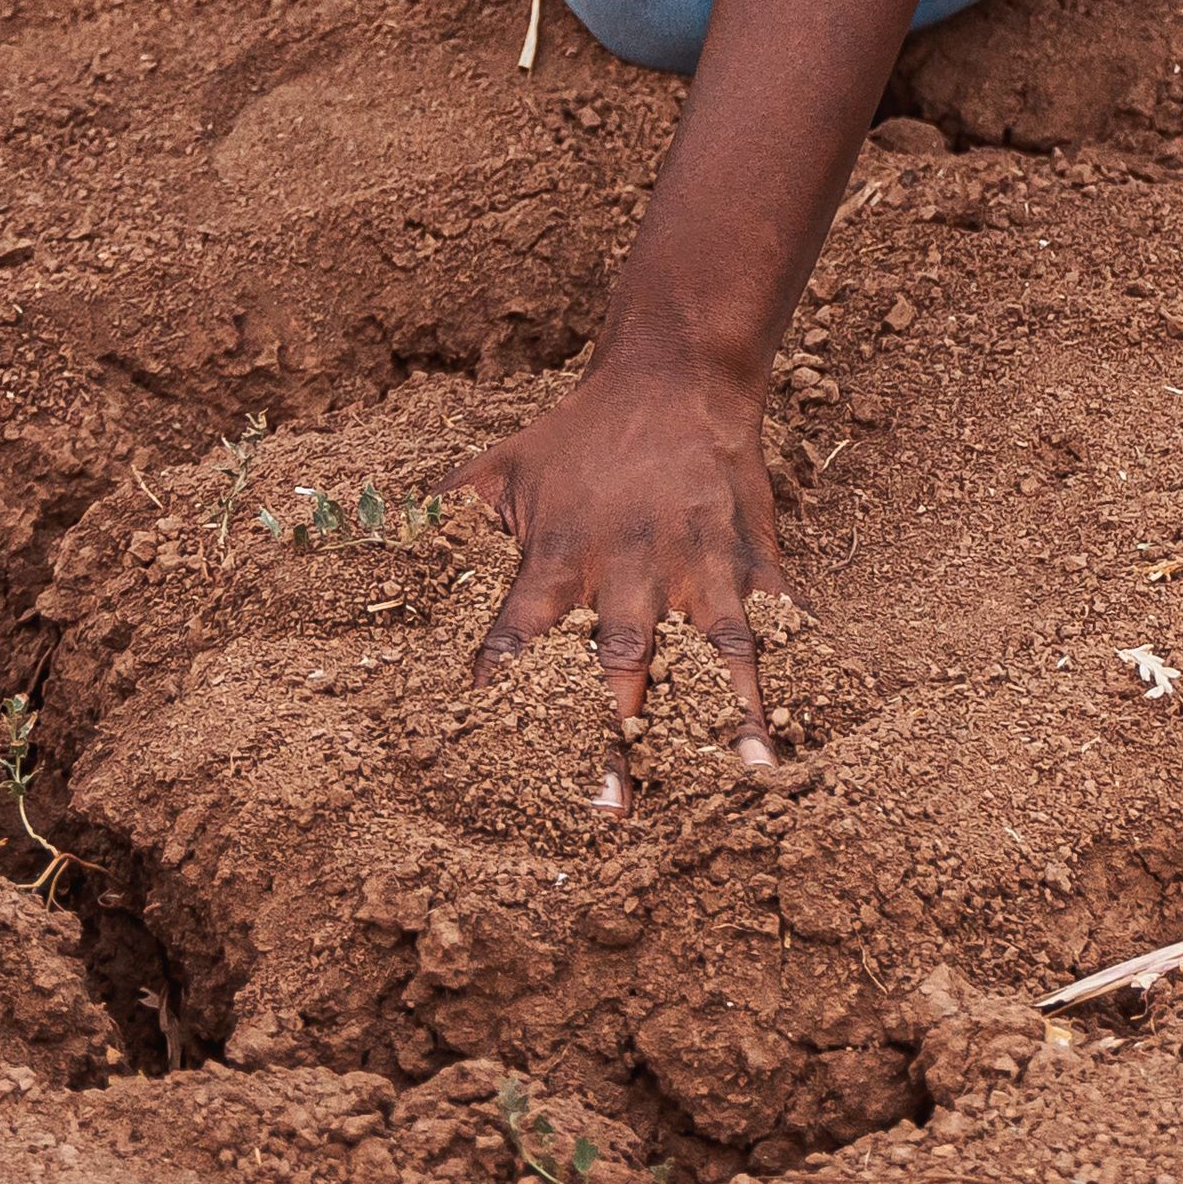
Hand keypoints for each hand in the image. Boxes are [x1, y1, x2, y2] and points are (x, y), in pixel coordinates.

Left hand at [461, 344, 791, 791]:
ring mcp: (700, 566)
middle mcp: (631, 568)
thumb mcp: (500, 468)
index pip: (521, 634)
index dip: (503, 687)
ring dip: (726, 715)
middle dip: (617, 733)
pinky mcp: (753, 558)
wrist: (674, 378)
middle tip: (610, 805)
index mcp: (560, 556)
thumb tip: (380, 548)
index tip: (486, 746)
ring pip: (715, 651)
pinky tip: (803, 724)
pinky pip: (777, 621)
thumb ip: (447, 518)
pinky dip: (792, 672)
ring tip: (742, 776)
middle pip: (621, 662)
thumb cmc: (578, 436)